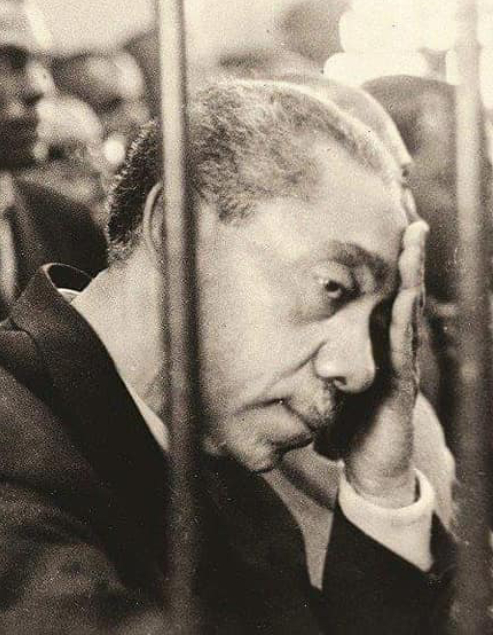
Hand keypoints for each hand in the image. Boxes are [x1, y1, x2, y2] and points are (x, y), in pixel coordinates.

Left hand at [342, 220, 427, 507]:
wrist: (371, 470)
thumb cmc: (350, 428)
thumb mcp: (329, 387)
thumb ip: (315, 366)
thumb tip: (277, 350)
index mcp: (378, 348)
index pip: (386, 299)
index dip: (392, 268)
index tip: (390, 232)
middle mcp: (395, 351)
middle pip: (405, 297)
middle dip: (411, 261)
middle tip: (415, 223)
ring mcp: (403, 367)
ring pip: (408, 314)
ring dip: (414, 279)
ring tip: (416, 245)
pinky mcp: (402, 387)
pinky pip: (403, 348)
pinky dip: (404, 321)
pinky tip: (406, 298)